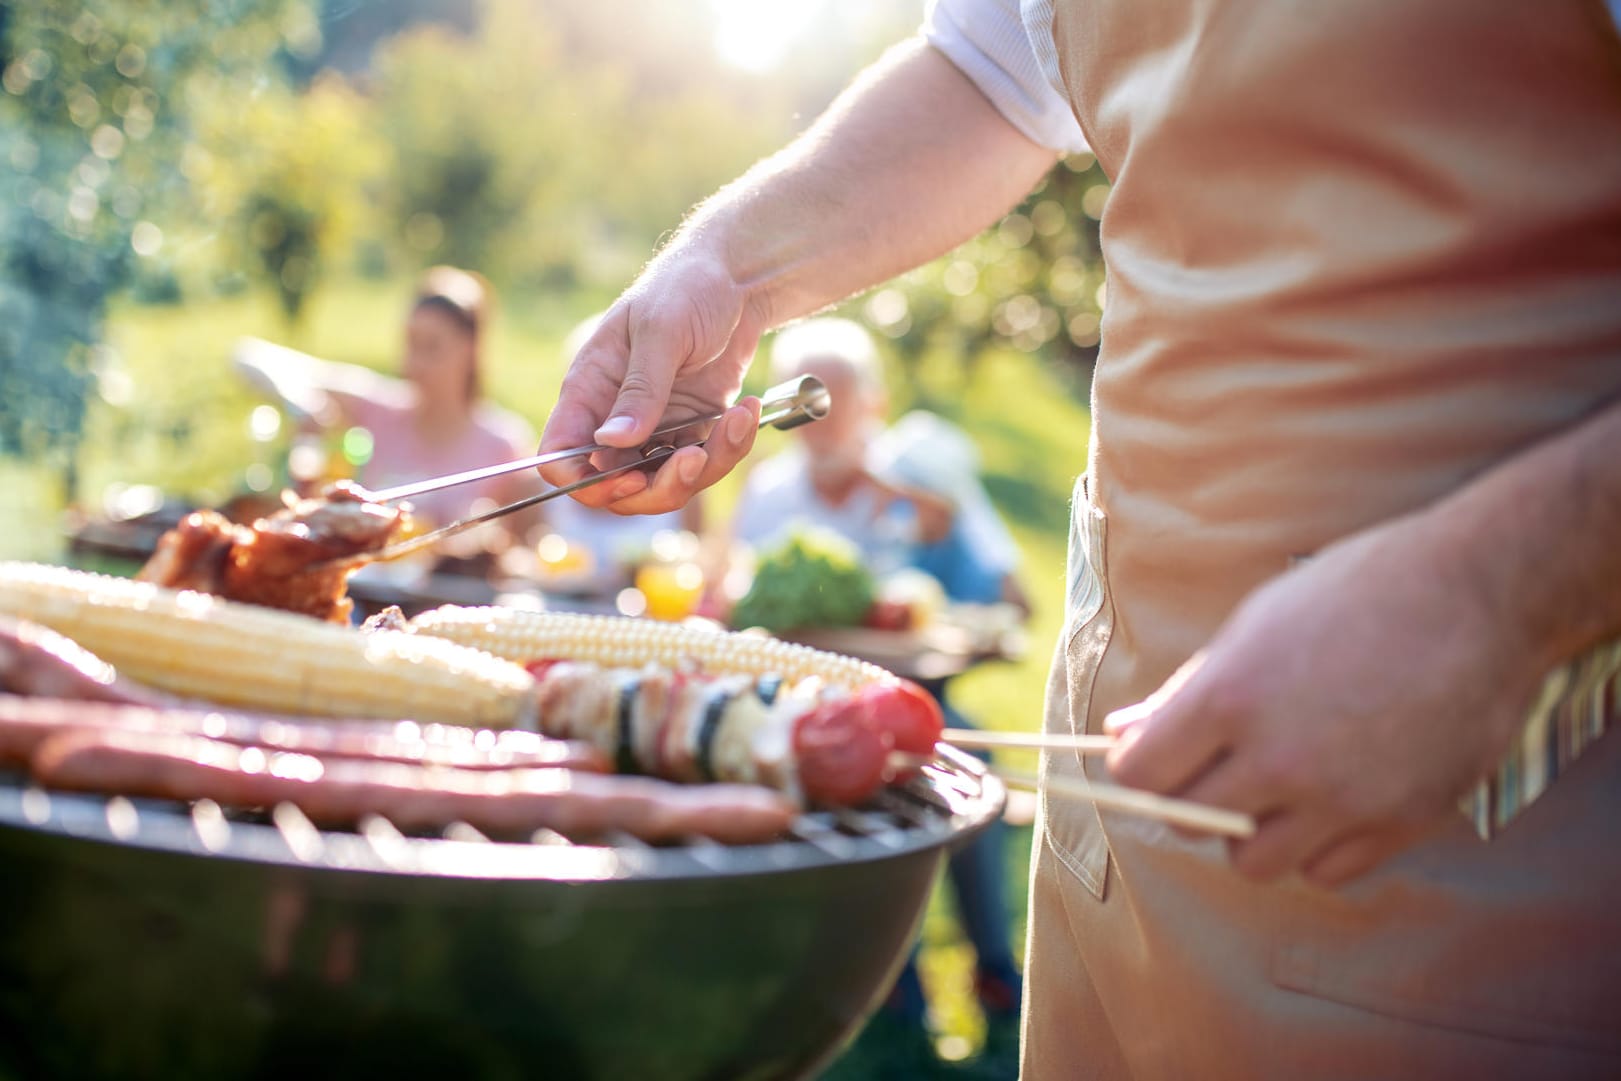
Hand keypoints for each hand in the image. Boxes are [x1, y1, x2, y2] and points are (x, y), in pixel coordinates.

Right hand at [538, 249, 768, 514]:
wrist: (737, 280)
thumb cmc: (686, 288)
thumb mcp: (661, 331)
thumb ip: (638, 390)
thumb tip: (609, 443)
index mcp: (589, 391)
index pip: (560, 457)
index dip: (584, 483)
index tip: (626, 479)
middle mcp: (615, 417)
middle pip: (615, 487)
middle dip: (656, 488)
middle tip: (693, 460)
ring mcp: (655, 428)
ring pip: (664, 484)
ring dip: (704, 467)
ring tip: (737, 422)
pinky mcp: (692, 430)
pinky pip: (703, 464)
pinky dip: (730, 448)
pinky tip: (746, 412)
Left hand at [1104, 511, 1539, 887]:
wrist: (1479, 594)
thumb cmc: (1356, 592)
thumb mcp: (1253, 626)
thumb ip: (1184, 694)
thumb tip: (1122, 736)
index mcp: (1231, 697)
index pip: (1142, 774)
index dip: (1140, 767)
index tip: (1154, 756)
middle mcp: (1281, 758)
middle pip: (1190, 821)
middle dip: (1193, 795)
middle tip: (1223, 762)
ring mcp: (1343, 798)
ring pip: (1253, 862)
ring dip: (1253, 831)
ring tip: (1280, 784)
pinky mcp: (1399, 823)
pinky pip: (1325, 871)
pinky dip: (1317, 846)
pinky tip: (1331, 798)